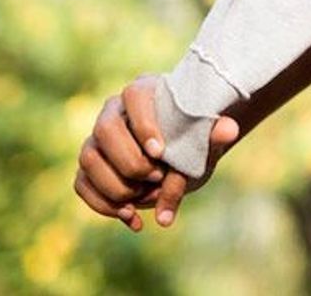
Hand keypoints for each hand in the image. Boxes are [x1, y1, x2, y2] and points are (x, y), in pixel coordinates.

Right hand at [73, 74, 239, 231]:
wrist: (181, 161)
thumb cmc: (192, 142)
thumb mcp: (205, 141)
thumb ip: (215, 136)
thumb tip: (229, 130)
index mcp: (142, 93)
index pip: (134, 95)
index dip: (144, 123)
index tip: (160, 152)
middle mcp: (113, 112)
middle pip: (104, 129)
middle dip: (130, 160)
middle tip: (157, 177)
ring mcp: (96, 140)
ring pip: (88, 159)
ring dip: (116, 185)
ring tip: (145, 197)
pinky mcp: (89, 168)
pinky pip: (81, 184)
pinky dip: (104, 205)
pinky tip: (132, 218)